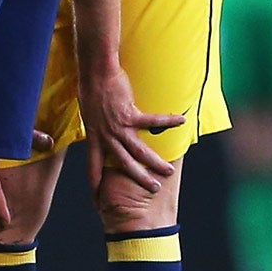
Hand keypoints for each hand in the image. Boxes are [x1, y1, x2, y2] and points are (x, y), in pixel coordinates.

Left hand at [78, 65, 182, 193]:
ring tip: (168, 171)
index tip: (96, 198)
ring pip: (139, 151)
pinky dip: (168, 121)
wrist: (94, 73)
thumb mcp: (89, 114)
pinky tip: (182, 120)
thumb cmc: (91, 90)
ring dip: (154, 162)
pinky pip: (153, 121)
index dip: (95, 181)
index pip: (92, 164)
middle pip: (123, 163)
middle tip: (152, 189)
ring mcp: (118, 126)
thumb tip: (103, 131)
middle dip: (138, 177)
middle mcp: (106, 135)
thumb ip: (97, 126)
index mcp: (94, 136)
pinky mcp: (129, 114)